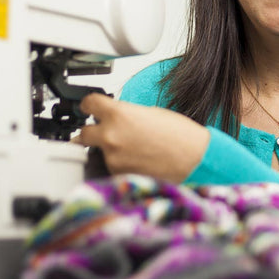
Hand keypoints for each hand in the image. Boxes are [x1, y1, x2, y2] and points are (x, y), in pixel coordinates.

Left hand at [72, 93, 209, 182]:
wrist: (196, 161)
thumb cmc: (181, 136)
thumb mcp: (152, 113)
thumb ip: (127, 114)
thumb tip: (115, 117)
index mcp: (119, 114)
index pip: (88, 103)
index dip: (89, 105)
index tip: (89, 107)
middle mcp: (111, 136)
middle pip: (83, 132)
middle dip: (91, 132)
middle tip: (103, 132)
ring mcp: (113, 158)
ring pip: (97, 153)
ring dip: (109, 150)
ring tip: (133, 150)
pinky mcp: (118, 175)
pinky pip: (110, 167)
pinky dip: (119, 164)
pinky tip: (137, 161)